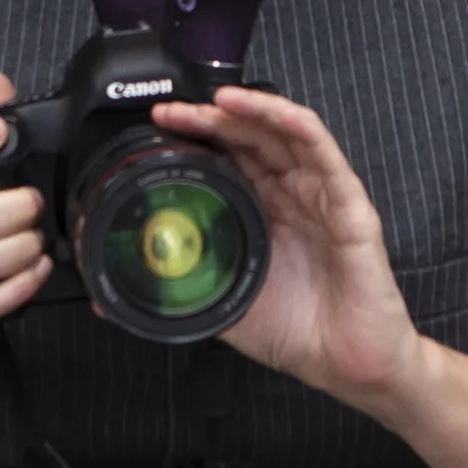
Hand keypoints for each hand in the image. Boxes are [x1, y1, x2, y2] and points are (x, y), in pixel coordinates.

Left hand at [150, 87, 424, 413]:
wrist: (347, 368)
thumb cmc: (297, 333)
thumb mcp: (223, 302)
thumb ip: (181, 287)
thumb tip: (117, 291)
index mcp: (265, 211)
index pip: (229, 157)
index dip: (196, 136)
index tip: (159, 126)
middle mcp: (293, 196)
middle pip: (252, 138)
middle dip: (212, 118)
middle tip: (173, 110)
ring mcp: (322, 196)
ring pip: (287, 134)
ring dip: (252, 109)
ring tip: (217, 99)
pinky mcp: (351, 206)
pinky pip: (325, 155)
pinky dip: (297, 126)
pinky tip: (272, 112)